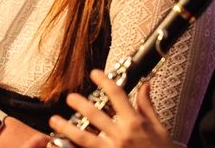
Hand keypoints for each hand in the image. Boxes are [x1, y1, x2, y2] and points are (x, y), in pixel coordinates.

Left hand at [47, 70, 173, 147]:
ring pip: (85, 137)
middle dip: (79, 104)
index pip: (117, 95)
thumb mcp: (159, 128)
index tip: (94, 73)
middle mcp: (122, 135)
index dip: (104, 81)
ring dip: (67, 127)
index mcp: (135, 123)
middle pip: (95, 114)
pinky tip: (62, 144)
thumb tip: (144, 85)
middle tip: (69, 97)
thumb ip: (147, 106)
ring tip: (55, 120)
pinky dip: (74, 146)